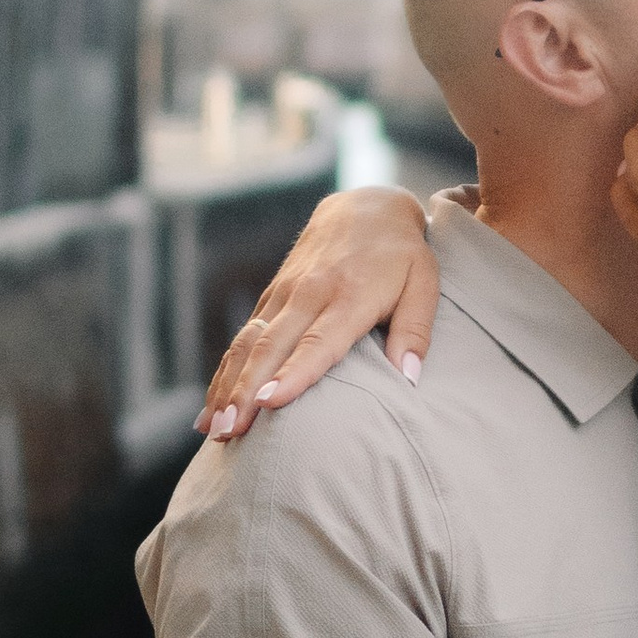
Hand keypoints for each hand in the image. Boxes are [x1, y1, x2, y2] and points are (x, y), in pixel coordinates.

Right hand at [200, 186, 438, 437]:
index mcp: (350, 295)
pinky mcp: (272, 295)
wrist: (367, 206)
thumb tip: (410, 378)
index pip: (318, 340)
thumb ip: (416, 331)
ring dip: (228, 386)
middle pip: (272, 346)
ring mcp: (285, 293)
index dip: (294, 372)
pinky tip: (213, 405)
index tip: (271, 403)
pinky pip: (243, 336)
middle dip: (247, 391)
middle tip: (230, 431)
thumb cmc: (401, 253)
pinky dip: (226, 371)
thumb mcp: (424, 284)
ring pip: (248, 343)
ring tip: (214, 428)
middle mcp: (310, 293)